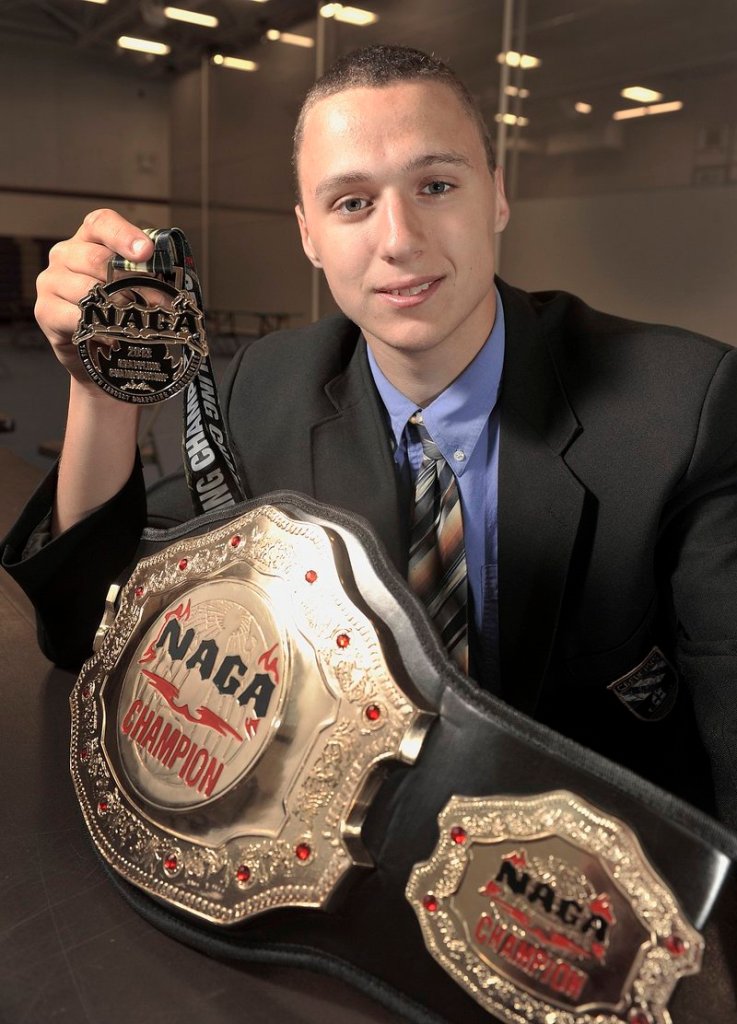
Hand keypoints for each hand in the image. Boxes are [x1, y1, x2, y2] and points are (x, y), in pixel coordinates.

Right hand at [35, 209, 153, 387]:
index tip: (146, 251)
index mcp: (88, 239)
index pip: (102, 224)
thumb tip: (173, 287)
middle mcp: (65, 254)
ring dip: (120, 308)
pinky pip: (76, 317)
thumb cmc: (117, 313)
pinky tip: (112, 336)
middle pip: (98, 259)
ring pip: (89, 290)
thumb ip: (146, 277)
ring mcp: (51, 281)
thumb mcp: (133, 288)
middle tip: (162, 304)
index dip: (124, 235)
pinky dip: (99, 328)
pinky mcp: (45, 311)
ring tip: (138, 323)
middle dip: (135, 282)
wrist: (94, 355)